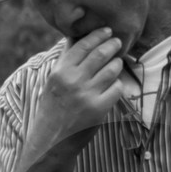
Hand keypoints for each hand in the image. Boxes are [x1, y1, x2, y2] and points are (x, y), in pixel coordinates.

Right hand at [33, 29, 125, 147]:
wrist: (51, 140)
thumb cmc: (52, 108)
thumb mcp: (53, 81)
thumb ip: (65, 60)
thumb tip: (75, 37)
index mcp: (60, 71)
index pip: (83, 45)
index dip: (98, 35)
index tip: (107, 31)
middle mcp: (73, 81)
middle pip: (100, 54)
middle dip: (112, 45)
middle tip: (118, 42)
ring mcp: (87, 95)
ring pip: (111, 70)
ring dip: (117, 64)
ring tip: (117, 62)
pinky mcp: (99, 109)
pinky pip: (117, 88)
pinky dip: (117, 84)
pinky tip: (114, 84)